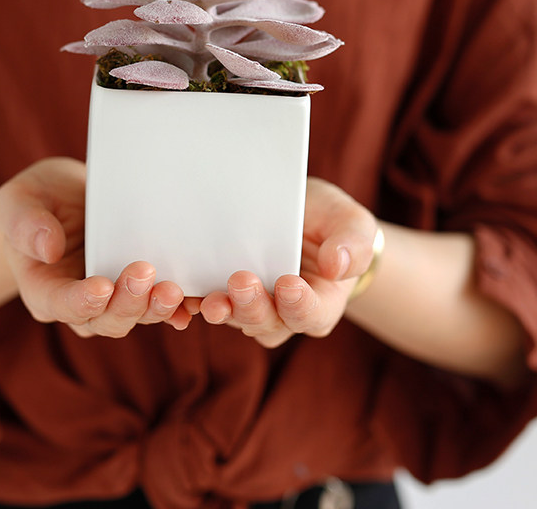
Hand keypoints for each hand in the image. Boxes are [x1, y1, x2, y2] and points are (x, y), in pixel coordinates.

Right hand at [0, 157, 191, 337]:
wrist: (65, 198)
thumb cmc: (37, 198)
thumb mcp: (19, 199)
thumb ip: (24, 223)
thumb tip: (48, 249)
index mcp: (43, 288)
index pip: (60, 304)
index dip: (82, 301)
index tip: (102, 286)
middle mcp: (79, 302)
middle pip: (104, 318)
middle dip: (127, 302)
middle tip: (145, 272)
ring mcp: (111, 299)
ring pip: (134, 317)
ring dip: (155, 308)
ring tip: (173, 289)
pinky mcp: (137, 289)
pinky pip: (158, 308)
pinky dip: (176, 309)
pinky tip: (193, 303)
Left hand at [186, 177, 376, 347]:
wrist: (299, 215)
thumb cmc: (330, 222)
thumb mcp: (351, 223)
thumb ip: (354, 245)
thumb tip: (337, 266)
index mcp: (321, 303)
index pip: (311, 314)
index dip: (300, 305)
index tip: (288, 284)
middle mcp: (284, 313)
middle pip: (268, 323)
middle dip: (253, 307)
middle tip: (241, 281)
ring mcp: (251, 306)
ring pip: (236, 318)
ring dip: (222, 310)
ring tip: (210, 299)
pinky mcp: (223, 293)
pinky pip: (206, 305)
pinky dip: (193, 304)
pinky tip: (182, 294)